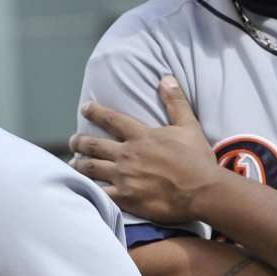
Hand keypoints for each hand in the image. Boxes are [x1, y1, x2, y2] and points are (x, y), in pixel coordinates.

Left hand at [70, 75, 221, 222]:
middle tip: (73, 140)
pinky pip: (99, 193)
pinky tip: (82, 189)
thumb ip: (175, 102)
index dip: (95, 111)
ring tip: (73, 163)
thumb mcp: (189, 126)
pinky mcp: (126, 198)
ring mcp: (124, 177)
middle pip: (93, 145)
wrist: (203, 192)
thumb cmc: (197, 160)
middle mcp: (128, 154)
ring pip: (91, 168)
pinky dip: (88, 190)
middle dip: (79, 141)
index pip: (111, 119)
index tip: (85, 108)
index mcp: (141, 136)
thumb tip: (166, 78)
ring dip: (79, 164)